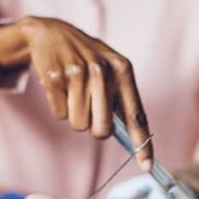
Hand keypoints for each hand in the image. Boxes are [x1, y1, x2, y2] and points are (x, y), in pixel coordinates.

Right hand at [0, 17, 152, 168]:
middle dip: (96, 129)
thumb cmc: (86, 58)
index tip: (147, 165)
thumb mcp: (110, 69)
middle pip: (102, 129)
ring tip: (74, 92)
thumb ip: (121, 99)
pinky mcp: (53, 78)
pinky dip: (59, 107)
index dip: (142, 143)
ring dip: (75, 116)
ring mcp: (76, 73)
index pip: (136, 115)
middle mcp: (102, 70)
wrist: (51, 33)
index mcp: (122, 70)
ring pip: (79, 124)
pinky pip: (59, 115)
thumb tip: (130, 138)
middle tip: (90, 112)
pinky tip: (60, 88)